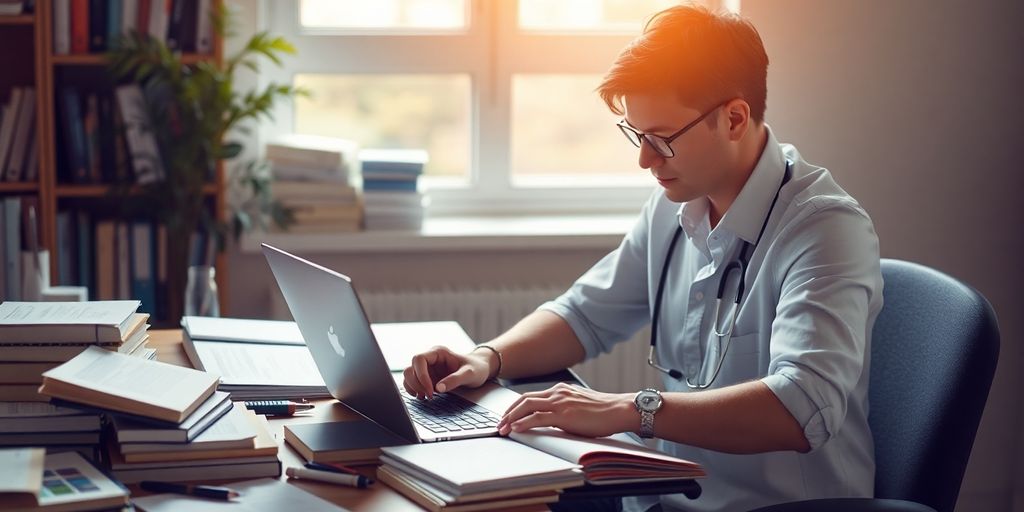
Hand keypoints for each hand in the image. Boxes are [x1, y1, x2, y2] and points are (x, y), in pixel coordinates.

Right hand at [402, 346, 492, 398]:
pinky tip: (423, 396)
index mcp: (438, 352)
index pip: (419, 359)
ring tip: (426, 397)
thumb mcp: (469, 374)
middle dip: (416, 384)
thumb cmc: (476, 368)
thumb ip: (454, 380)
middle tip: (429, 396)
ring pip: (408, 376)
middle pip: (410, 368)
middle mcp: (430, 359)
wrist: (480, 370)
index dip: (421, 375)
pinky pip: (412, 383)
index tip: (431, 390)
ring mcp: (427, 369)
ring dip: (413, 388)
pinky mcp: (426, 378)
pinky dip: (414, 390)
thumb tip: (438, 388)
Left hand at [497, 382, 637, 437]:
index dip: (516, 406)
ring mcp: (560, 402)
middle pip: (524, 399)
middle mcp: (557, 393)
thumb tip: (552, 419)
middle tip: (500, 424)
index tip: (507, 416)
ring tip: (503, 429)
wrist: (619, 409)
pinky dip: (524, 423)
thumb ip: (564, 408)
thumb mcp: (579, 405)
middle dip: (509, 412)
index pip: (531, 396)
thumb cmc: (604, 411)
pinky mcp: (564, 414)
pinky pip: (538, 417)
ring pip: (527, 406)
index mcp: (560, 390)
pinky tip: (516, 429)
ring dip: (512, 418)